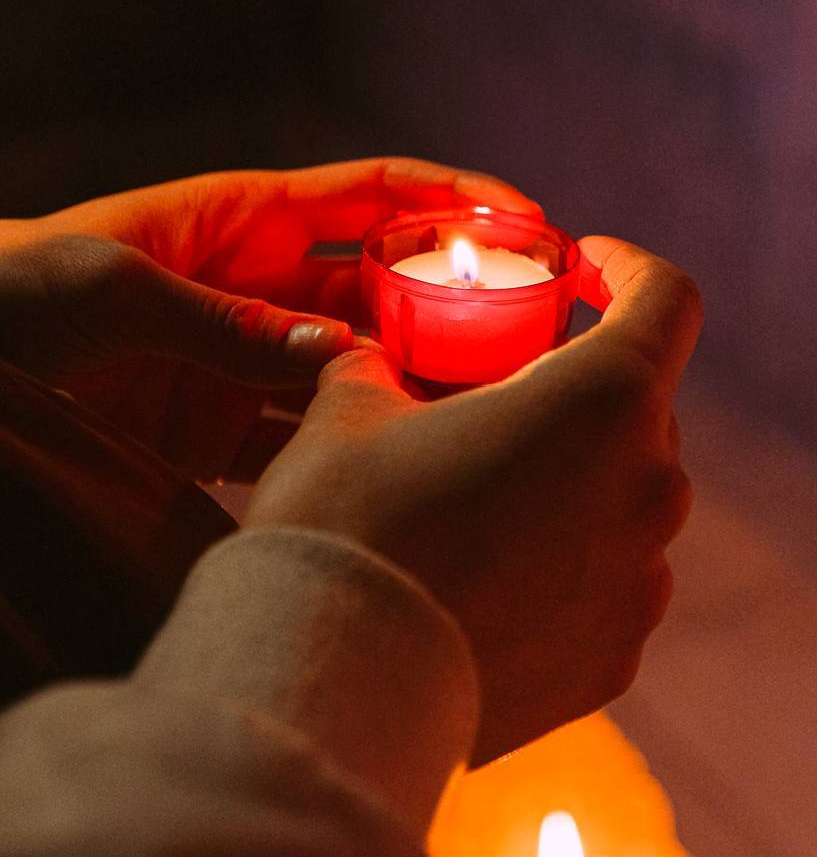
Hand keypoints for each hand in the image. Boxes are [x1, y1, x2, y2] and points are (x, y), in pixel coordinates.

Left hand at [0, 158, 538, 478]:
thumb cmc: (16, 290)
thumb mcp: (115, 288)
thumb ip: (228, 322)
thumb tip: (337, 354)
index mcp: (248, 222)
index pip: (375, 196)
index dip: (453, 198)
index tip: (525, 220)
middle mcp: (266, 289)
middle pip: (385, 289)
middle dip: (453, 304)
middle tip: (523, 336)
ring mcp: (254, 360)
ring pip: (358, 366)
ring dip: (411, 384)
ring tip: (477, 408)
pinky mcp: (230, 425)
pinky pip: (307, 430)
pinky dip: (347, 442)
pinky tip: (392, 460)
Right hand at [244, 237, 702, 763]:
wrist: (333, 683)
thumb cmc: (345, 523)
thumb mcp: (349, 411)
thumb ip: (377, 365)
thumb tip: (367, 358)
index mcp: (600, 401)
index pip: (665, 300)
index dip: (630, 269)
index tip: (586, 267)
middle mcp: (649, 489)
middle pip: (637, 407)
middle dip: (576, 388)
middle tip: (503, 396)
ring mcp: (641, 582)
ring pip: (625, 497)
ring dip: (572, 479)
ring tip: (489, 498)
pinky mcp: (616, 656)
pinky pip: (608, 581)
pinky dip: (567, 561)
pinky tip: (494, 580)